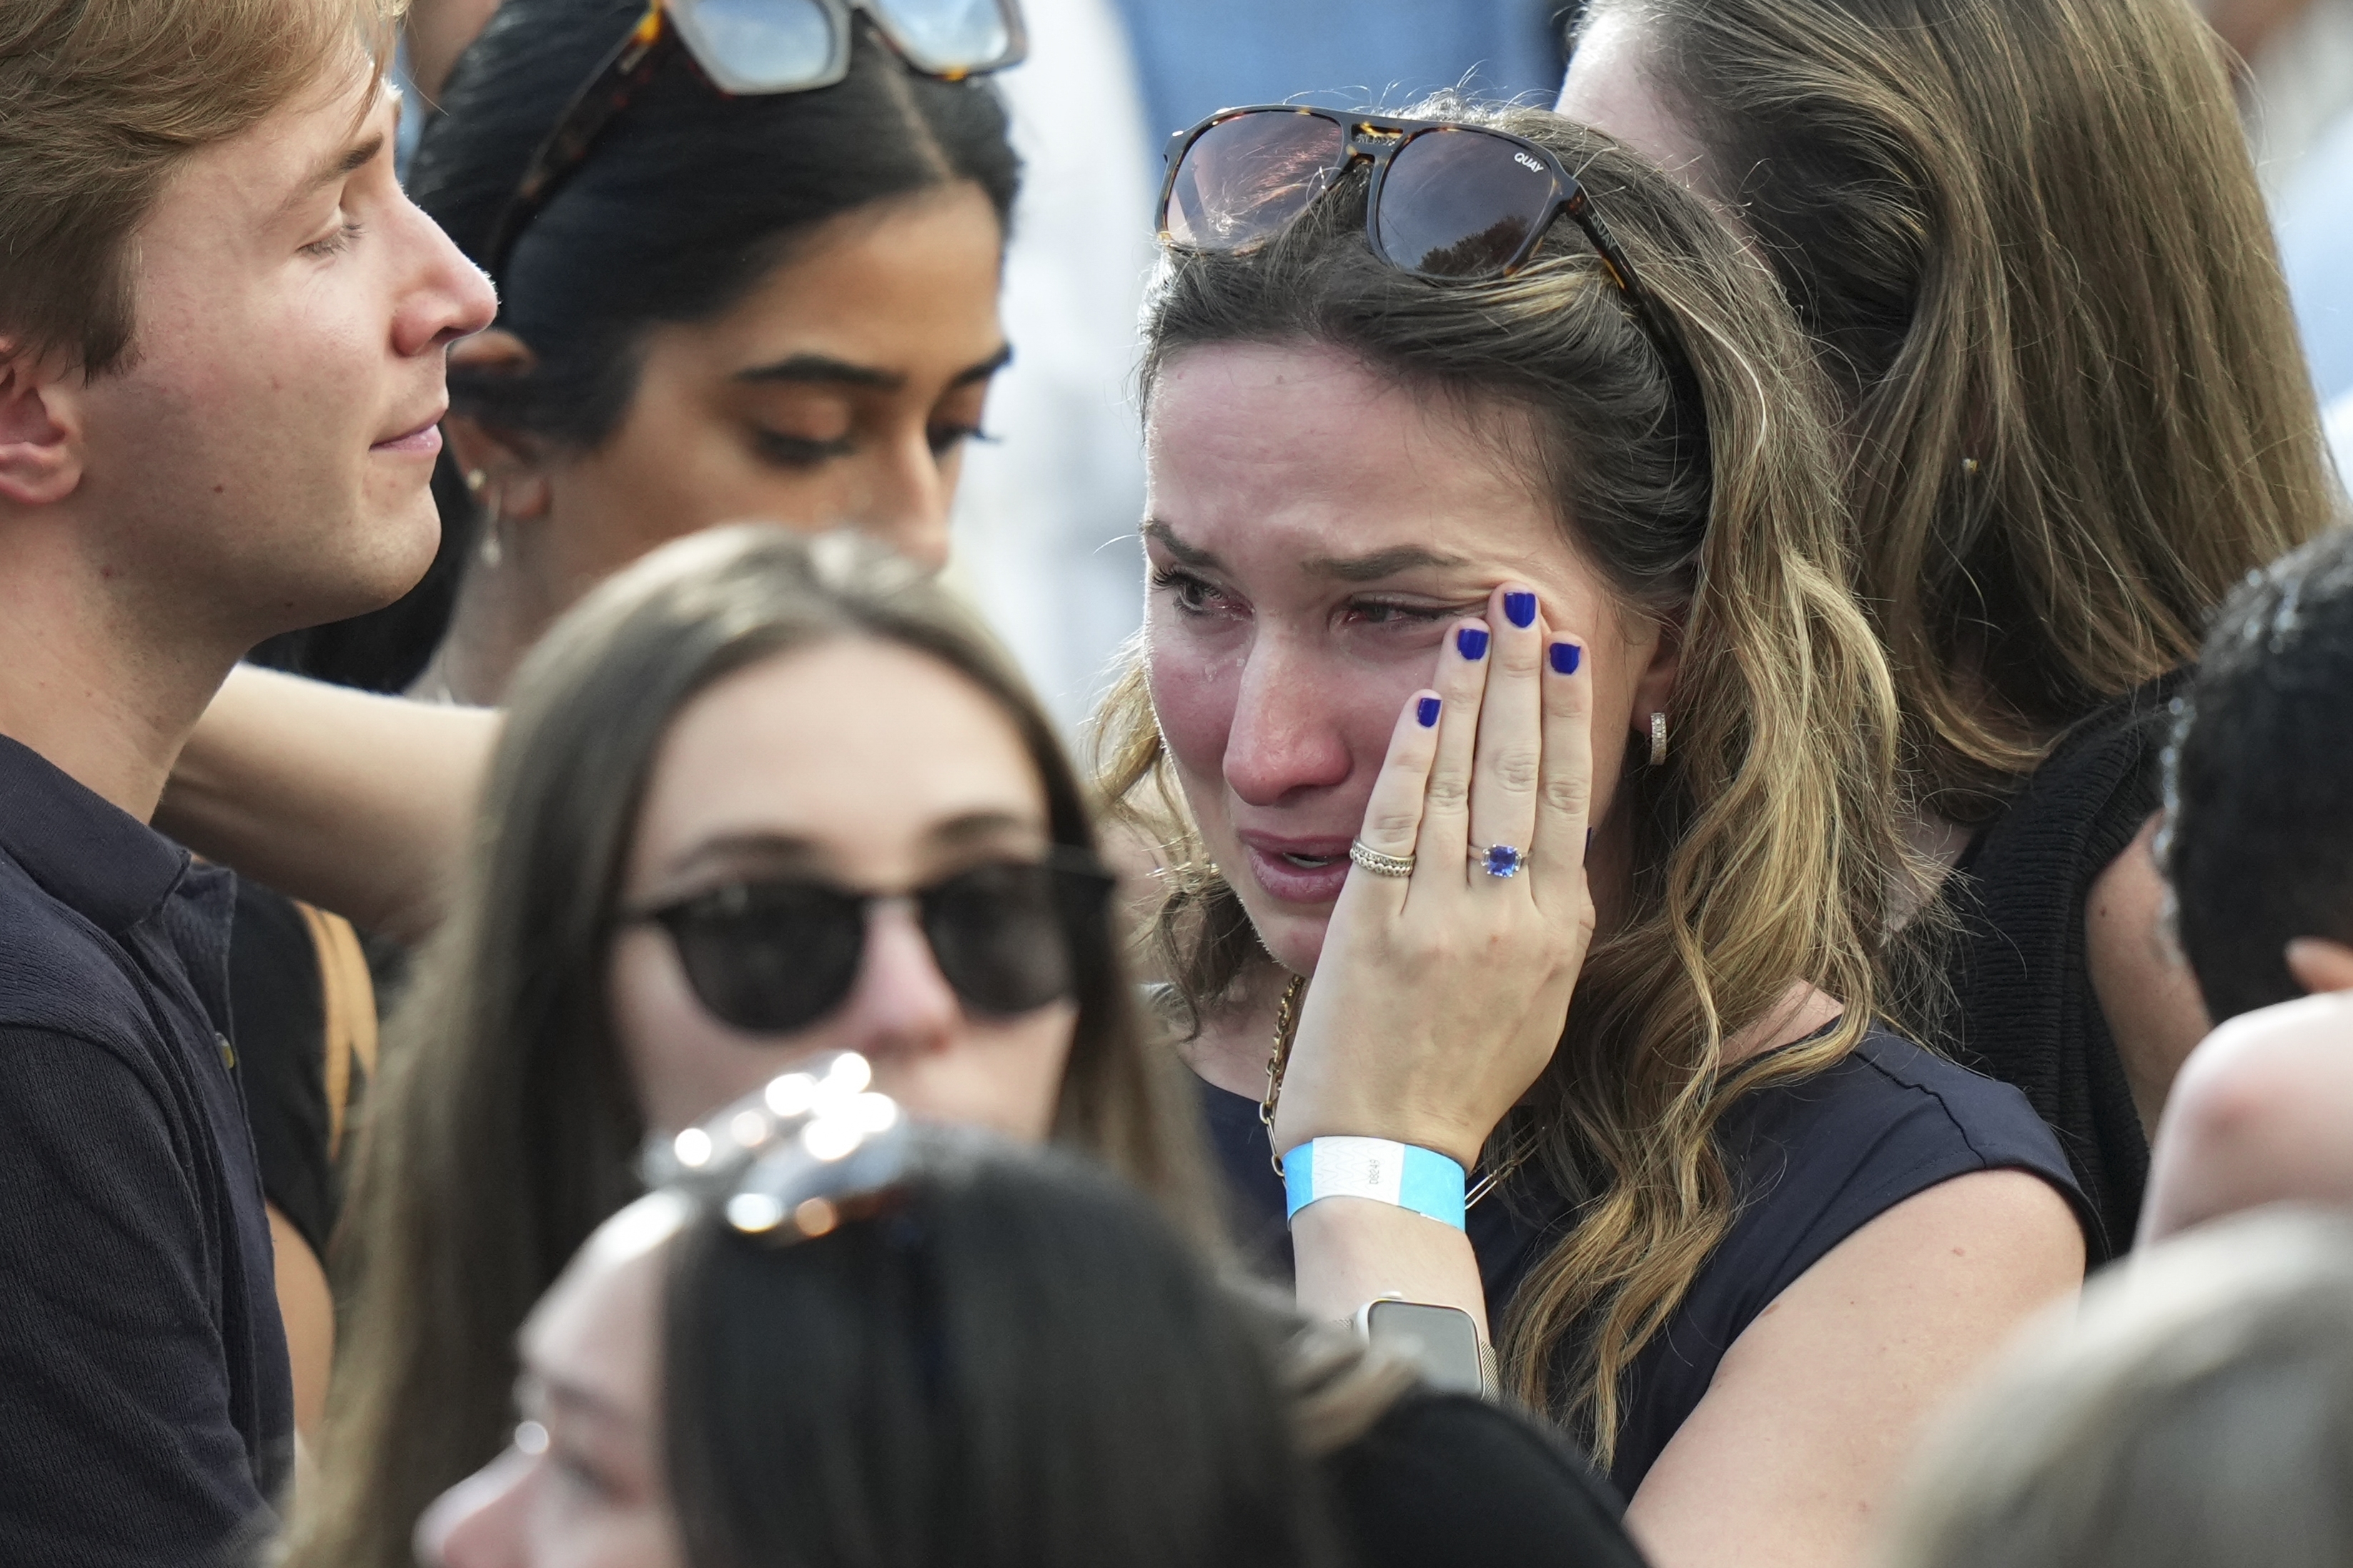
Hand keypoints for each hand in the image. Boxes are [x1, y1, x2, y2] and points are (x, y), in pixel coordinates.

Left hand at [1271, 582, 1594, 1171]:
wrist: (1389, 1154)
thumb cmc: (1458, 1081)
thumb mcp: (1536, 1003)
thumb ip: (1541, 922)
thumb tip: (1545, 850)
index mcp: (1559, 931)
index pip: (1569, 797)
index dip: (1569, 714)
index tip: (1571, 648)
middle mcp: (1511, 916)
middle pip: (1524, 770)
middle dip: (1526, 673)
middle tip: (1528, 595)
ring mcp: (1442, 918)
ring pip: (1464, 781)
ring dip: (1470, 691)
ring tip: (1478, 620)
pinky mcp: (1375, 928)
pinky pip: (1398, 821)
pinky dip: (1411, 752)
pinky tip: (1419, 694)